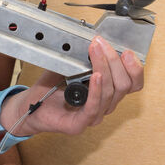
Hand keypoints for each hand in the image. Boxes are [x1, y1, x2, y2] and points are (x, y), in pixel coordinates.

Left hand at [0, 37, 143, 135]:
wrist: (30, 104)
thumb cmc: (51, 86)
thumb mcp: (72, 65)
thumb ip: (86, 56)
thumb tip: (97, 39)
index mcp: (107, 92)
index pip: (133, 83)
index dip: (135, 67)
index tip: (126, 51)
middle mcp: (104, 105)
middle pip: (124, 86)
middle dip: (115, 61)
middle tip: (101, 44)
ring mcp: (93, 116)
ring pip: (110, 93)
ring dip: (104, 68)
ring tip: (95, 51)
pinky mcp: (78, 124)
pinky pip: (93, 107)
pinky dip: (96, 90)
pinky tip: (95, 76)